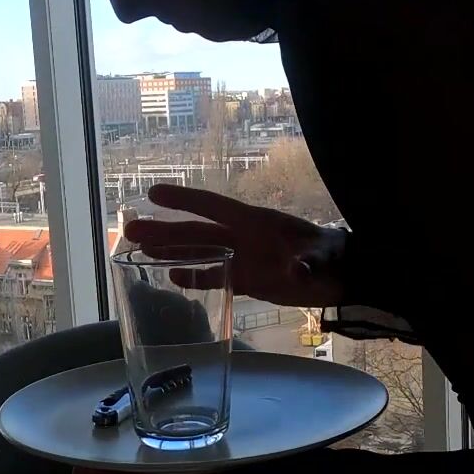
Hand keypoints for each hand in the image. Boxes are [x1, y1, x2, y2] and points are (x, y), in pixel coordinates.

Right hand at [124, 184, 349, 307]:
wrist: (345, 276)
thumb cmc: (334, 260)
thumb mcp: (323, 258)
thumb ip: (309, 262)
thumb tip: (299, 270)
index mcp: (256, 223)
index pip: (212, 207)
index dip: (184, 201)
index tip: (153, 194)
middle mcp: (244, 238)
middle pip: (196, 232)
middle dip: (164, 231)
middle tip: (129, 230)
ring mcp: (245, 258)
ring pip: (200, 253)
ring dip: (172, 252)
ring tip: (139, 251)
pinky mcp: (251, 280)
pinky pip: (216, 277)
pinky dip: (196, 278)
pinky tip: (173, 278)